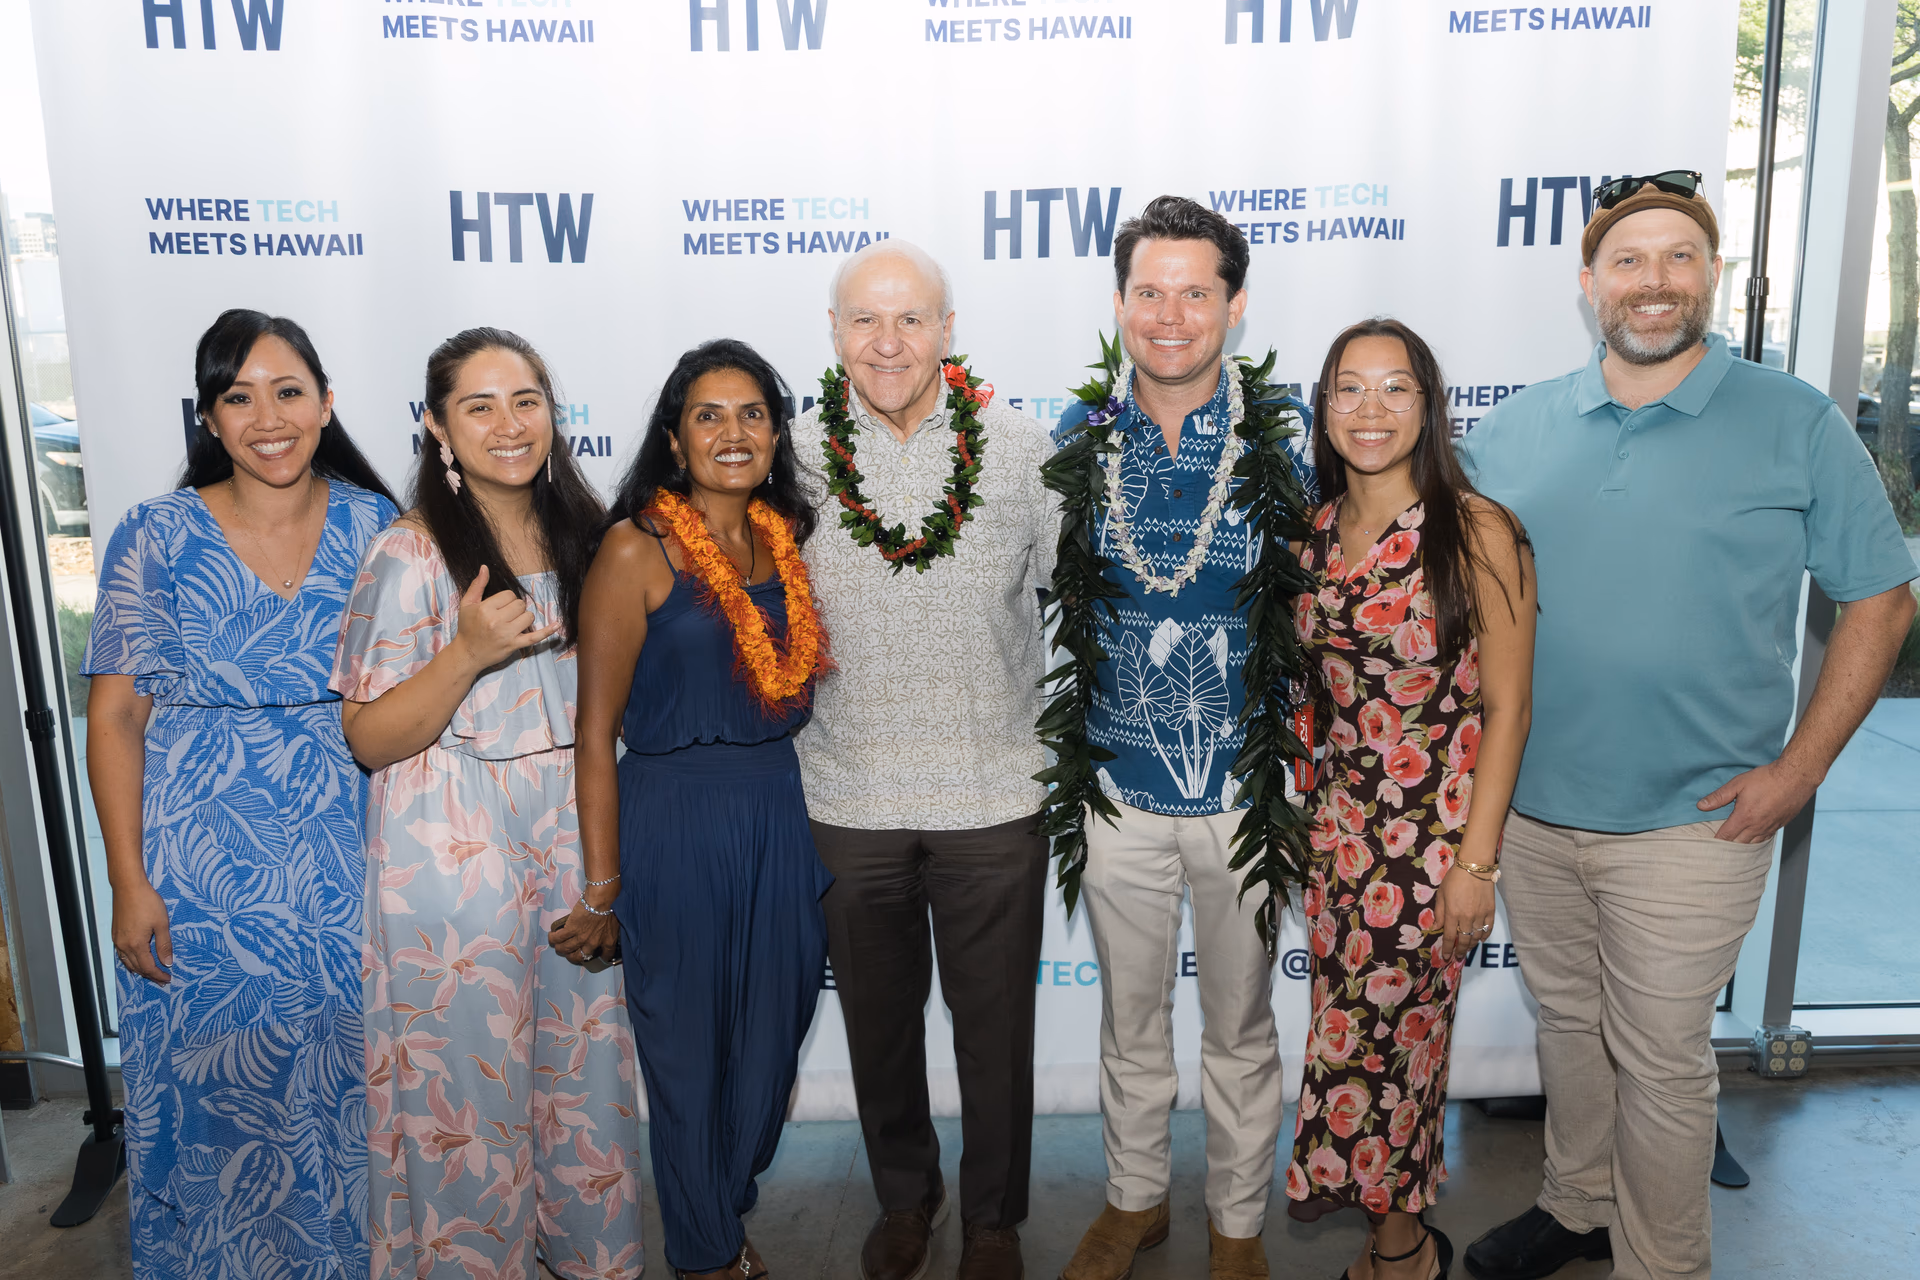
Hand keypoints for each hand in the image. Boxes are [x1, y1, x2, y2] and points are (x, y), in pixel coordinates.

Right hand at [113, 881, 172, 984]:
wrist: (128, 887)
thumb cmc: (147, 902)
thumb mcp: (162, 924)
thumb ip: (164, 945)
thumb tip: (167, 963)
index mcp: (136, 945)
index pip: (148, 967)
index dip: (158, 975)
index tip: (168, 980)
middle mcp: (123, 946)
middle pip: (137, 967)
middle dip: (150, 975)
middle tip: (162, 980)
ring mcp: (117, 940)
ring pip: (127, 962)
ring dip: (139, 970)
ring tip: (151, 974)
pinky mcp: (115, 934)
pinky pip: (122, 955)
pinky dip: (130, 961)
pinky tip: (136, 961)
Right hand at [452, 565, 560, 672]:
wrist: (467, 653)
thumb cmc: (467, 627)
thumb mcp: (467, 604)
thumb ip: (477, 585)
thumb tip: (485, 567)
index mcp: (485, 609)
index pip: (509, 595)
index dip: (506, 599)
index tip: (499, 606)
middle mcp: (497, 621)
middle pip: (520, 604)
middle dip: (515, 608)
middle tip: (505, 615)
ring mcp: (507, 634)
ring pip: (528, 616)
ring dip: (524, 617)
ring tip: (513, 622)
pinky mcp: (514, 645)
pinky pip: (535, 637)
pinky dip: (547, 631)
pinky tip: (557, 624)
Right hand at [548, 895, 619, 965]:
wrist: (601, 900)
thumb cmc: (610, 906)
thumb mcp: (615, 923)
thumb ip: (609, 931)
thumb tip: (604, 931)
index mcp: (607, 941)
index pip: (606, 955)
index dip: (601, 957)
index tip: (597, 954)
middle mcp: (593, 943)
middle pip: (580, 956)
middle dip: (572, 956)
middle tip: (569, 953)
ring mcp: (581, 938)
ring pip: (566, 949)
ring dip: (560, 948)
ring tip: (558, 946)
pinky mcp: (570, 930)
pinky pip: (559, 938)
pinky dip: (553, 938)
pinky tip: (552, 936)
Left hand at [1432, 864, 1495, 962]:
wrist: (1475, 867)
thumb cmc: (1454, 879)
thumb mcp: (1441, 894)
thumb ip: (1439, 912)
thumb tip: (1436, 927)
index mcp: (1452, 914)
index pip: (1449, 937)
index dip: (1447, 949)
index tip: (1446, 957)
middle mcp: (1467, 918)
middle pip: (1464, 940)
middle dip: (1460, 951)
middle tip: (1458, 957)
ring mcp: (1480, 915)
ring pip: (1476, 937)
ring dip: (1471, 945)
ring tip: (1467, 949)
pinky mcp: (1490, 911)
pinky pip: (1488, 928)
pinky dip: (1484, 936)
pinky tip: (1480, 939)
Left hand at [1697, 757, 1819, 843]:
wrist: (1796, 777)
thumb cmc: (1766, 778)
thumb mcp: (1738, 784)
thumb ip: (1719, 797)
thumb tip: (1701, 806)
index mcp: (1744, 817)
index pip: (1726, 836)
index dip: (1715, 842)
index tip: (1708, 846)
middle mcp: (1757, 826)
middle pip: (1739, 844)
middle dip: (1727, 848)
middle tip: (1717, 851)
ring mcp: (1770, 827)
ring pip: (1753, 844)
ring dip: (1742, 847)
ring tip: (1732, 851)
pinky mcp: (1780, 825)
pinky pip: (1765, 839)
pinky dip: (1756, 842)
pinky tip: (1752, 840)